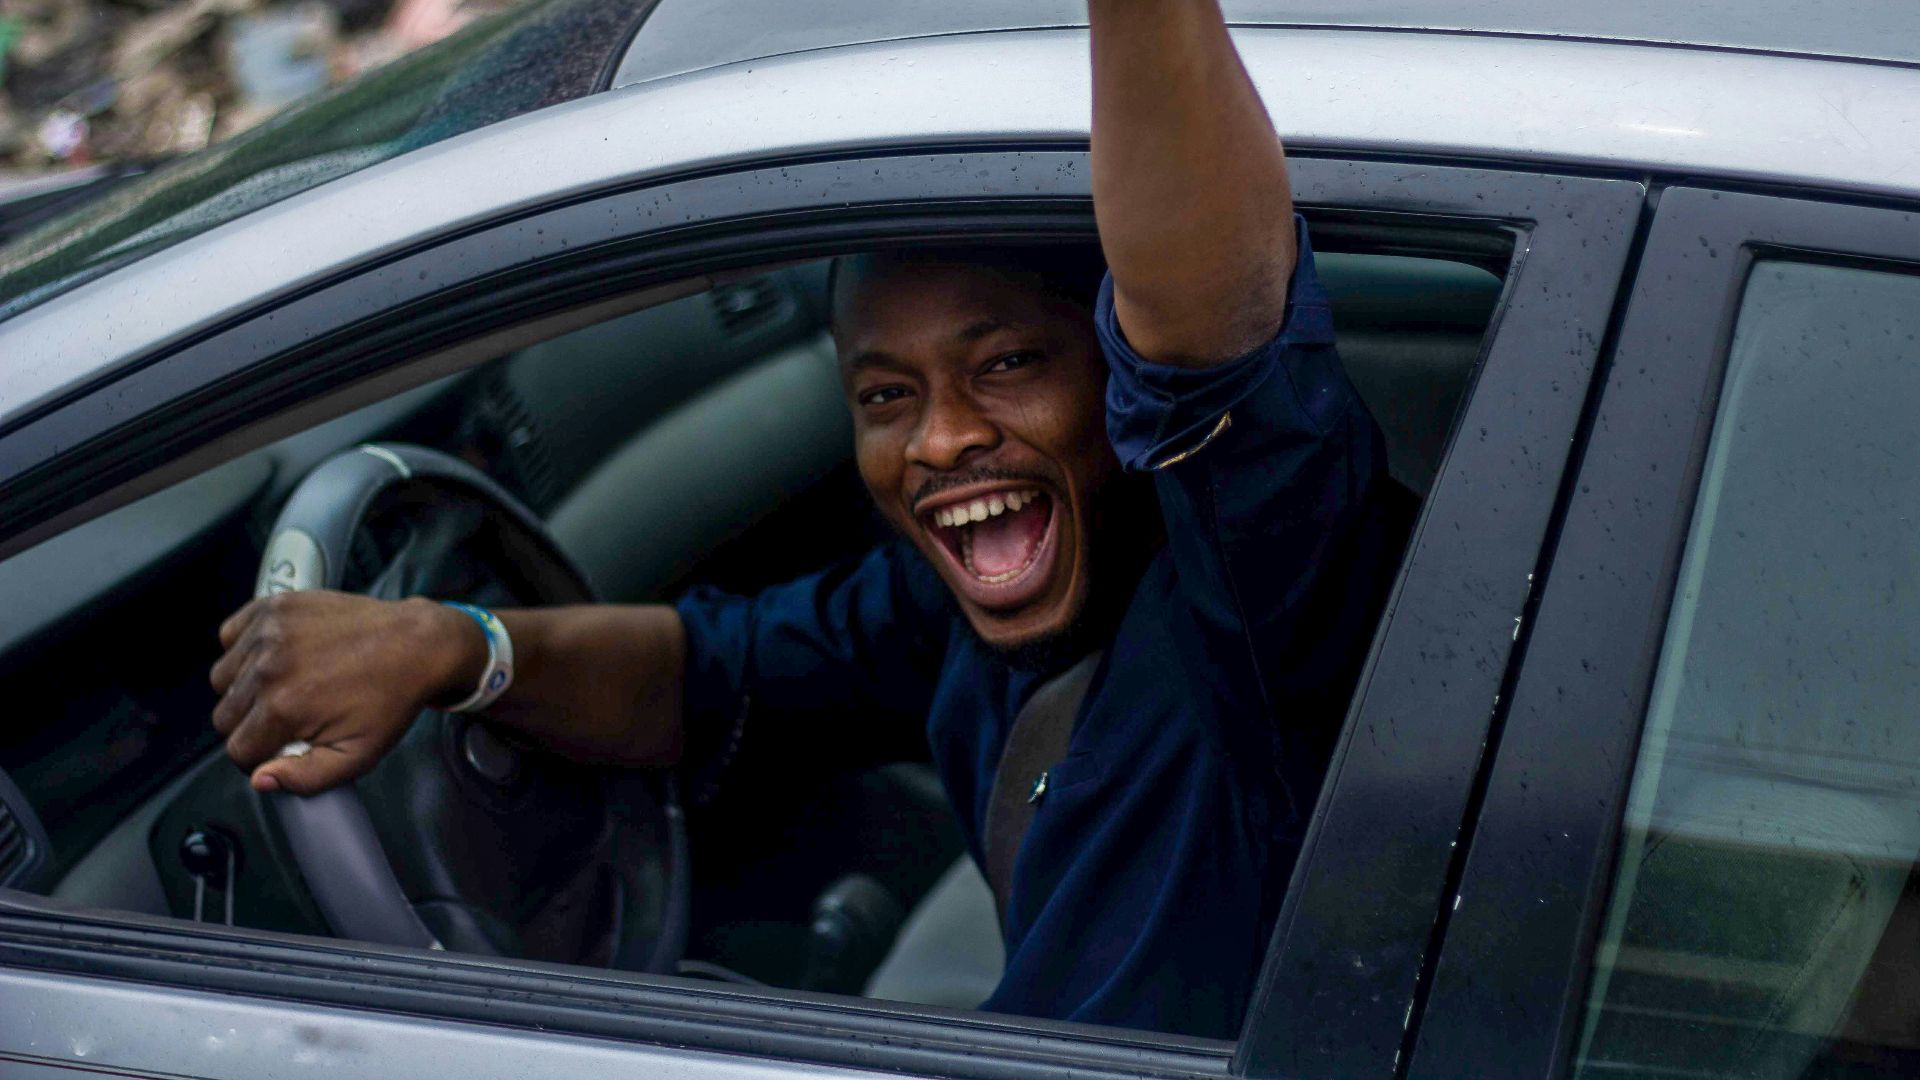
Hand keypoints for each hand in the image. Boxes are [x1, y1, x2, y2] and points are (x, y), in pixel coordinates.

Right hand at [210, 591, 482, 794]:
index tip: (281, 747)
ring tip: (284, 686)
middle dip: (252, 725)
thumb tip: (260, 779)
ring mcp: (269, 632)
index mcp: (284, 707)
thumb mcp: (358, 755)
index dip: (259, 756)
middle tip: (288, 718)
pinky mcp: (275, 606)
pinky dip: (244, 648)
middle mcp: (268, 667)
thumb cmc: (390, 698)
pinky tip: (276, 657)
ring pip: (223, 678)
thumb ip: (305, 778)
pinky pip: (231, 635)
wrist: (416, 644)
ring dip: (244, 687)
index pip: (237, 749)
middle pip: (225, 715)